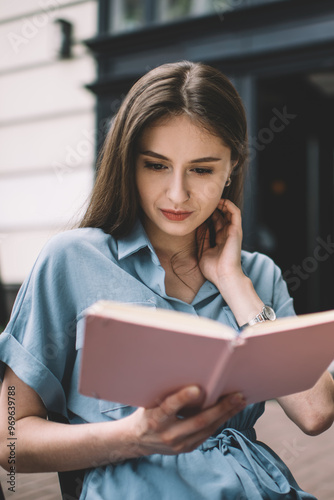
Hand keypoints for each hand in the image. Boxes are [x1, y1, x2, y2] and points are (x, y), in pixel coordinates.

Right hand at [127, 386, 245, 456]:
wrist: (138, 439)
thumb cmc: (147, 411)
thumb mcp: (150, 401)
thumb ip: (167, 393)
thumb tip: (191, 374)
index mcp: (155, 418)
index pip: (170, 407)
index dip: (183, 398)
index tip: (197, 388)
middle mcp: (168, 434)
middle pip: (198, 421)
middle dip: (220, 408)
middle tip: (236, 395)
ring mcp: (180, 444)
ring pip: (207, 429)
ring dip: (226, 414)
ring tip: (240, 401)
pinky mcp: (188, 448)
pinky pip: (208, 433)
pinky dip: (221, 420)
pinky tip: (231, 411)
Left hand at [198, 199, 243, 287]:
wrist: (224, 276)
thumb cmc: (214, 269)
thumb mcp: (203, 252)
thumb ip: (202, 239)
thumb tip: (198, 227)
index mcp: (220, 240)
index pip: (215, 224)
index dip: (209, 215)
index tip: (199, 210)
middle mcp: (227, 235)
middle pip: (222, 216)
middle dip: (214, 208)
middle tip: (204, 202)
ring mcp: (232, 232)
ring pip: (230, 212)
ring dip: (223, 204)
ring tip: (213, 199)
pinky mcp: (236, 230)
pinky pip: (235, 213)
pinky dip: (229, 205)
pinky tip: (221, 201)